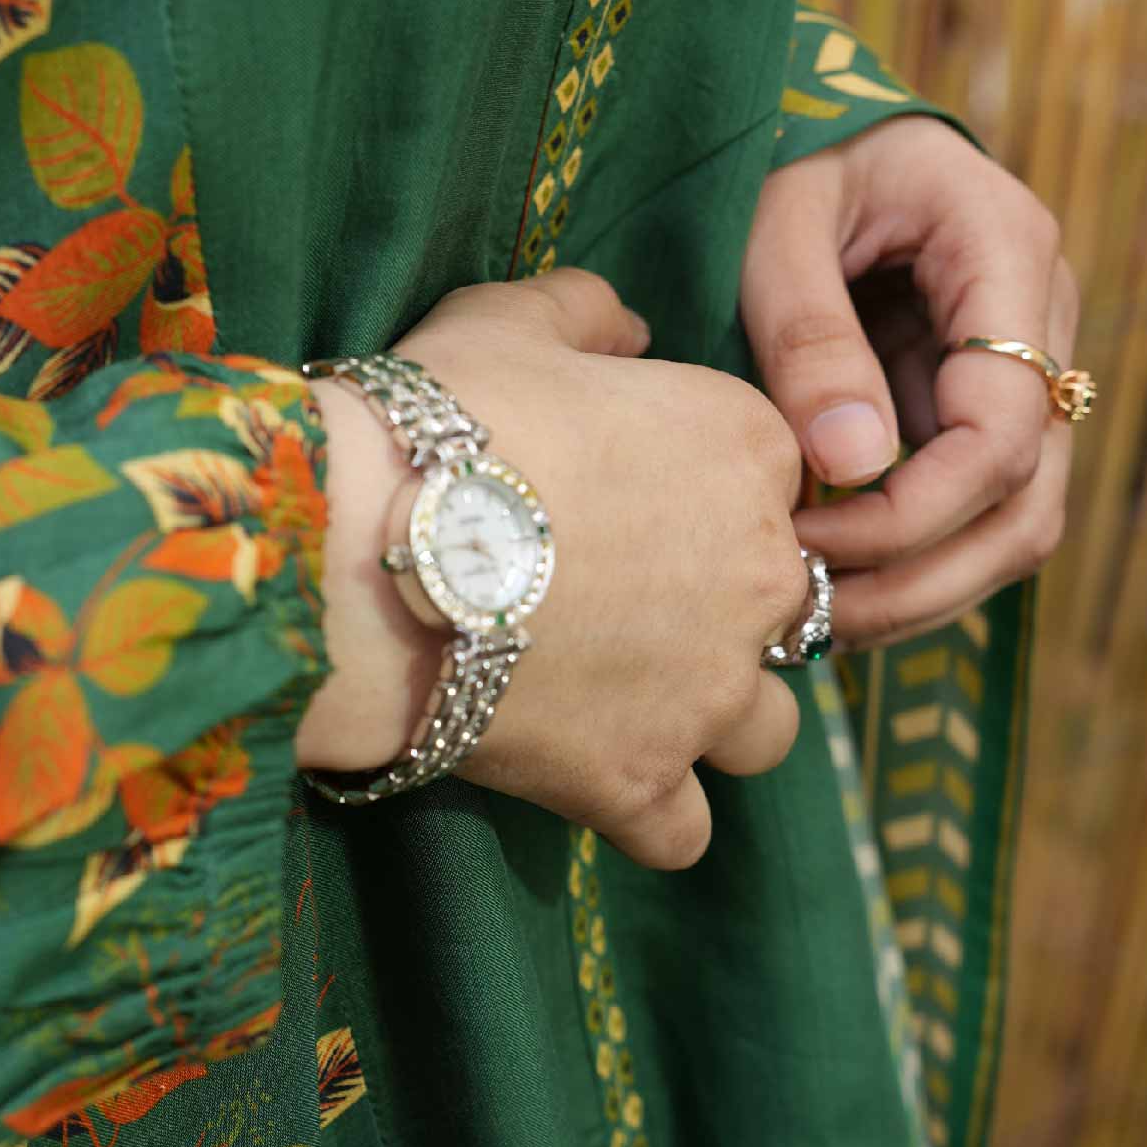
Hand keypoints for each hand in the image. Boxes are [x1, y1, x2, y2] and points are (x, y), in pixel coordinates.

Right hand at [296, 270, 808, 868]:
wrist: (360, 552)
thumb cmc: (435, 424)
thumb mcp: (509, 320)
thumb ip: (589, 313)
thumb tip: (628, 325)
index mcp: (745, 447)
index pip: (775, 477)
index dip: (706, 493)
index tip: (632, 504)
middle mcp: (759, 574)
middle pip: (787, 607)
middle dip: (722, 612)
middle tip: (621, 606)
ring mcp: (709, 690)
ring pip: (766, 731)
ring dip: (713, 720)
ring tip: (626, 703)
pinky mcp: (641, 782)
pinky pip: (685, 833)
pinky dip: (650, 815)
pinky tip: (597, 782)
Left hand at [738, 114, 1080, 646]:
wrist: (815, 130)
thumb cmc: (790, 155)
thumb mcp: (776, 221)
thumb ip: (808, 334)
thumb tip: (853, 463)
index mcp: (1007, 250)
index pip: (1002, 428)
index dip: (912, 509)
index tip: (807, 536)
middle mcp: (1043, 318)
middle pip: (1028, 503)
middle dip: (923, 579)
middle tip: (812, 613)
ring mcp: (1025, 370)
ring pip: (1014, 527)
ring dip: (922, 591)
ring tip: (816, 618)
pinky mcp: (981, 407)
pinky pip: (973, 513)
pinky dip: (909, 565)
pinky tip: (829, 586)